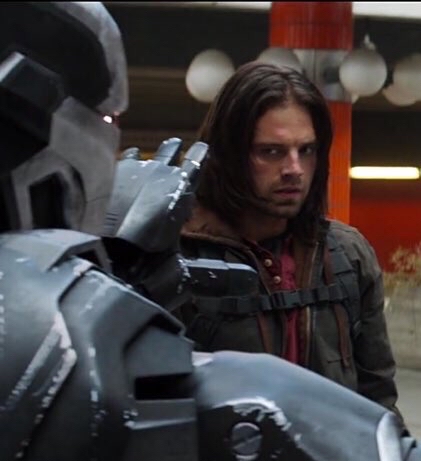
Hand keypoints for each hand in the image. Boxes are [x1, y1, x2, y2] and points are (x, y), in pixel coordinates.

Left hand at [102, 137, 208, 308]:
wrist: (95, 256)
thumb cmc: (142, 265)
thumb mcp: (182, 272)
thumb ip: (214, 274)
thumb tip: (248, 281)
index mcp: (179, 191)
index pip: (197, 163)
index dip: (201, 154)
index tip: (203, 147)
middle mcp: (154, 176)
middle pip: (168, 152)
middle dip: (174, 148)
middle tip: (179, 143)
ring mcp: (124, 175)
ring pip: (139, 155)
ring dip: (146, 154)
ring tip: (149, 151)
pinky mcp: (99, 181)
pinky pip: (113, 164)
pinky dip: (120, 163)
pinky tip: (117, 165)